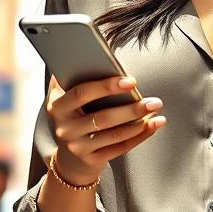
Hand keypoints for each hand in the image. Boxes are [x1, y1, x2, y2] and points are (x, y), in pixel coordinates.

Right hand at [47, 73, 164, 184]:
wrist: (69, 159)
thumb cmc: (74, 116)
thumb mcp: (66, 98)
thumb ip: (75, 77)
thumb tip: (101, 50)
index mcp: (57, 106)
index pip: (81, 93)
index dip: (106, 86)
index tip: (131, 80)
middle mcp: (65, 128)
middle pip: (101, 117)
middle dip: (130, 108)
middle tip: (153, 100)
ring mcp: (78, 146)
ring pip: (113, 134)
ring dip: (139, 122)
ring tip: (155, 109)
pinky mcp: (92, 160)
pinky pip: (120, 147)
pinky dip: (140, 135)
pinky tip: (153, 124)